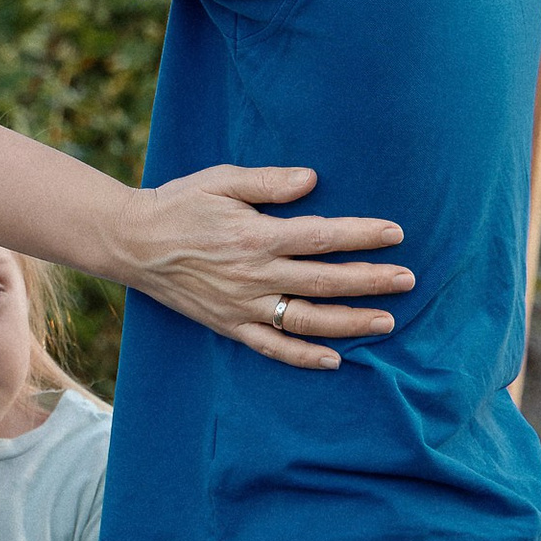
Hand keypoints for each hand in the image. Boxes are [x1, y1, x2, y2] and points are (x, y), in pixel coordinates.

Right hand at [121, 168, 411, 369]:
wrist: (131, 242)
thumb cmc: (179, 204)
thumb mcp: (220, 179)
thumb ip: (268, 182)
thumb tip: (312, 180)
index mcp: (256, 235)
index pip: (321, 237)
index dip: (361, 235)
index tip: (395, 234)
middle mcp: (254, 275)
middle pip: (324, 281)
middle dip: (371, 281)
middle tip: (408, 280)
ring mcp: (242, 305)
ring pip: (307, 320)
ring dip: (350, 322)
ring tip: (387, 322)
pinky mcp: (229, 325)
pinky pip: (272, 348)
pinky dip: (304, 357)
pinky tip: (335, 360)